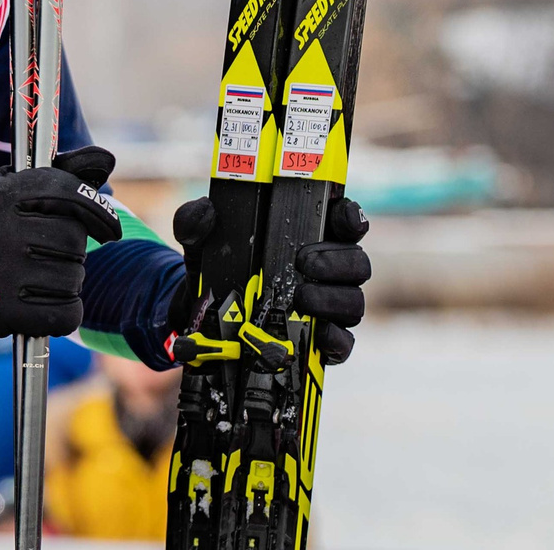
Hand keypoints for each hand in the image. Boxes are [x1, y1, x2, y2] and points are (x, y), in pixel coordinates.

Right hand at [0, 146, 121, 346]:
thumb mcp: (8, 191)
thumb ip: (58, 174)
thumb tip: (106, 160)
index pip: (65, 192)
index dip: (97, 209)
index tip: (109, 229)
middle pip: (73, 239)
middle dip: (72, 250)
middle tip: (51, 256)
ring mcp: (1, 273)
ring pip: (73, 277)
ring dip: (68, 281)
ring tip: (42, 279)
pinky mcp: (6, 312)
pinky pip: (66, 313)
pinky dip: (66, 312)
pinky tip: (48, 304)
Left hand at [164, 194, 370, 365]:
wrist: (201, 321)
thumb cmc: (216, 270)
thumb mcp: (200, 242)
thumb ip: (196, 221)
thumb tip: (205, 210)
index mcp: (311, 238)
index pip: (345, 222)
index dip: (351, 217)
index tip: (340, 218)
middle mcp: (329, 272)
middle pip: (357, 262)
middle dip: (337, 261)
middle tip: (303, 262)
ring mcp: (329, 309)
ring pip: (354, 301)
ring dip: (332, 299)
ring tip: (301, 298)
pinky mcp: (322, 343)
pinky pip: (344, 343)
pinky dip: (336, 338)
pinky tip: (319, 334)